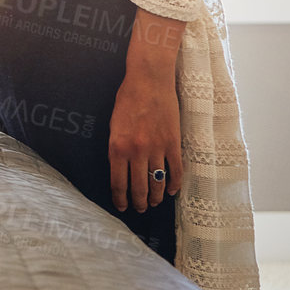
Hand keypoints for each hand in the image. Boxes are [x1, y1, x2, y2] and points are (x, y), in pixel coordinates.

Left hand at [108, 69, 180, 212]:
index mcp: (117, 147)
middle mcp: (136, 152)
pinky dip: (173, 185)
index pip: (118, 182)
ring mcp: (157, 149)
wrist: (149, 81)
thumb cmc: (127, 99)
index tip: (122, 207)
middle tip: (138, 209)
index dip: (120, 198)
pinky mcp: (173, 144)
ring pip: (156, 183)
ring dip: (154, 197)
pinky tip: (170, 191)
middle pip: (138, 187)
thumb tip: (120, 169)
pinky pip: (175, 171)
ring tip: (152, 203)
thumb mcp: (114, 125)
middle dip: (138, 202)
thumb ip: (117, 147)